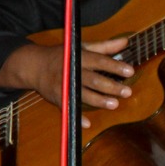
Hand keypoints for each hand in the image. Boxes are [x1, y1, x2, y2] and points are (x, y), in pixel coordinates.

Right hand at [0, 36, 132, 129]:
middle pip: (93, 79)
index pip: (99, 61)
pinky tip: (87, 123)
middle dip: (111, 86)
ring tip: (114, 104)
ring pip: (83, 94)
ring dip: (99, 100)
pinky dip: (76, 117)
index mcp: (79, 57)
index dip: (114, 66)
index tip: (130, 71)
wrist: (34, 66)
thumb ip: (104, 46)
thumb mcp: (81, 47)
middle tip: (127, 92)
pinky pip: (68, 108)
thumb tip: (125, 42)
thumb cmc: (61, 56)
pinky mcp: (58, 98)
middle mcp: (72, 71)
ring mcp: (64, 86)